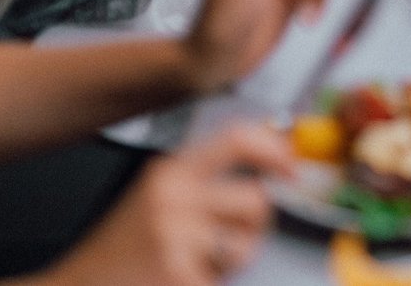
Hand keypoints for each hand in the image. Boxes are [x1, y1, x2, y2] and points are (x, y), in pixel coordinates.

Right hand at [43, 125, 290, 285]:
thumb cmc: (121, 252)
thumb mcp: (157, 198)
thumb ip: (205, 179)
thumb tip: (272, 159)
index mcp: (170, 172)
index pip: (237, 138)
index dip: (274, 150)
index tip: (289, 168)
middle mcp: (173, 197)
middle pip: (255, 199)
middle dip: (253, 227)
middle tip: (227, 243)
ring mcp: (175, 238)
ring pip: (247, 244)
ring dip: (233, 262)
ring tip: (199, 266)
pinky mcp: (178, 276)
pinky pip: (223, 280)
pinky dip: (210, 285)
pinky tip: (181, 282)